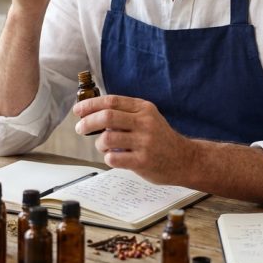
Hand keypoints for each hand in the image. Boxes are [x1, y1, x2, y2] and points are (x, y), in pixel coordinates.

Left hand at [73, 95, 194, 184]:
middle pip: (107, 117)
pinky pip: (113, 158)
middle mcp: (145, 123)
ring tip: (104, 147)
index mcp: (144, 109)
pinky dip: (108, 158)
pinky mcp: (143, 161)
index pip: (111, 101)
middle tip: (80, 128)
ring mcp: (145, 142)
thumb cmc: (160, 138)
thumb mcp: (148, 117)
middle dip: (87, 122)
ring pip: (107, 138)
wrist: (185, 159)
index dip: (90, 104)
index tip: (78, 110)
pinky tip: (115, 157)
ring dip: (99, 144)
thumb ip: (125, 113)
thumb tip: (92, 111)